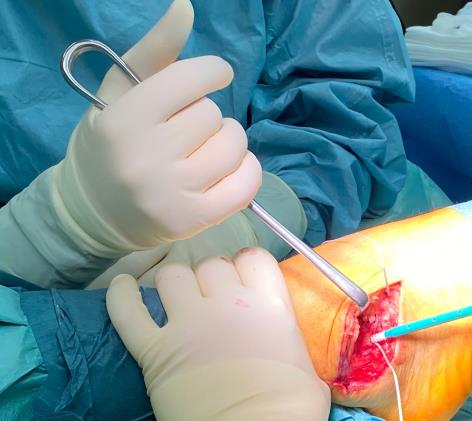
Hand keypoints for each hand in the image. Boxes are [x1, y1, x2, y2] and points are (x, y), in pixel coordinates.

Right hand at [54, 0, 260, 255]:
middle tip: (191, 128)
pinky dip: (247, 171)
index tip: (214, 74)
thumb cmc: (112, 144)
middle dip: (209, 115)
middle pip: (213, 115)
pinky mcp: (194, 220)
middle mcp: (147, 159)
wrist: (95, 212)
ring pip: (234, 147)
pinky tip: (229, 170)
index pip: (190, 80)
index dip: (212, 70)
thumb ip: (154, 52)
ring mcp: (173, 193)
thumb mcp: (121, 94)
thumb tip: (185, 8)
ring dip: (229, 142)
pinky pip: (246, 185)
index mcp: (124, 120)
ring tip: (207, 149)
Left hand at [106, 248, 329, 420]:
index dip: (247, 267)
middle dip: (213, 279)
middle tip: (214, 301)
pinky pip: (127, 311)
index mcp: (270, 306)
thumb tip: (283, 345)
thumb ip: (290, 344)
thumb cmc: (292, 417)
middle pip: (211, 266)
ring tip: (179, 300)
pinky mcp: (154, 352)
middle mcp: (228, 304)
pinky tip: (122, 285)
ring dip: (177, 284)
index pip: (253, 258)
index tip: (244, 281)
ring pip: (172, 276)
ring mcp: (188, 326)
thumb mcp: (310, 370)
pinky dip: (120, 295)